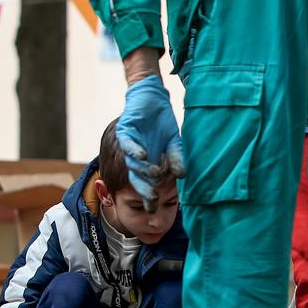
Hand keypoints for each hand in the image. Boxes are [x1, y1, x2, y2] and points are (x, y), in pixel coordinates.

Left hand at [118, 76, 184, 207]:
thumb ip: (176, 158)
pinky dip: (135, 150)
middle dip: (144, 190)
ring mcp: (129, 145)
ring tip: (156, 174)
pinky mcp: (125, 132)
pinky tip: (144, 155)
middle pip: (137, 178)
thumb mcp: (174, 142)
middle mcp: (136, 158)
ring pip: (132, 163)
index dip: (150, 195)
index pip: (147, 183)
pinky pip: (127, 144)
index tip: (155, 207)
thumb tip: (182, 176)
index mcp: (147, 163)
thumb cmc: (163, 122)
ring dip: (143, 170)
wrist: (152, 100)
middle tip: (152, 200)